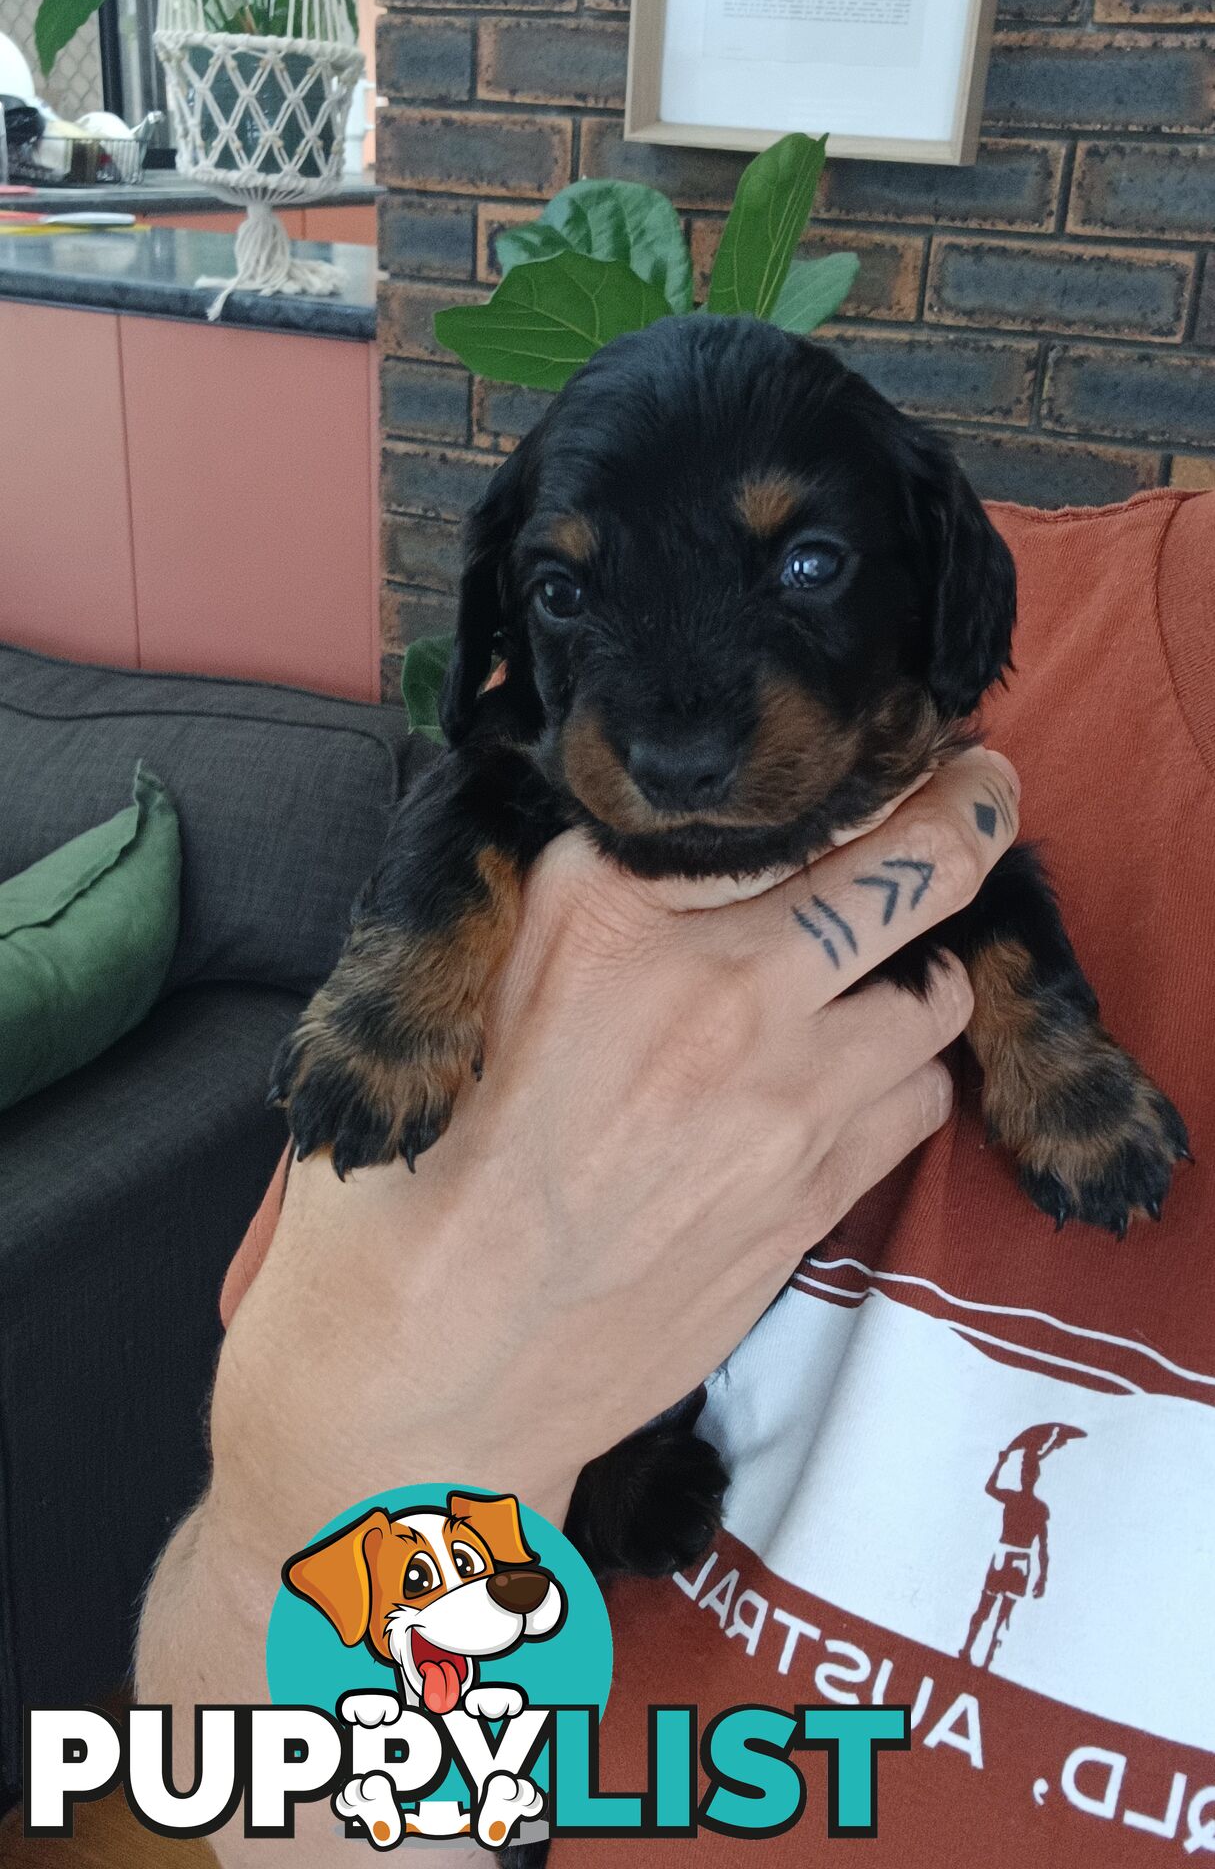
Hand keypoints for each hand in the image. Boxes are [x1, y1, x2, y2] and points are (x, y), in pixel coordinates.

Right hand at [208, 746, 1018, 1554]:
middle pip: (910, 870)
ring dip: (919, 970)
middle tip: (977, 792)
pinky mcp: (813, 1198)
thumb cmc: (410, 1182)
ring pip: (934, 994)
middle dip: (962, 819)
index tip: (894, 757)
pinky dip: (902, 1075)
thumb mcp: (457, 990)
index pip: (788, 805)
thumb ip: (569, 899)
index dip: (858, 775)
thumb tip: (656, 844)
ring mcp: (784, 1100)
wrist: (429, 1378)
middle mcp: (718, 989)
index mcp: (609, 916)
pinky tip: (851, 1075)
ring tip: (886, 966)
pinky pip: (918, 1102)